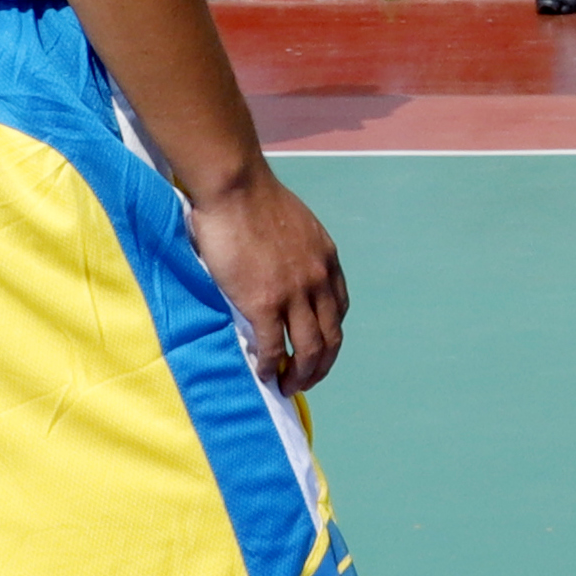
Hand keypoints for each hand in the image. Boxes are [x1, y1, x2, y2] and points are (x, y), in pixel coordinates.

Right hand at [192, 171, 349, 388]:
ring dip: (301, 375)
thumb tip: (285, 269)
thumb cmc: (255, 199)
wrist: (236, 188)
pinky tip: (264, 374)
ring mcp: (293, 294)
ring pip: (308, 350)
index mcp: (327, 261)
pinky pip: (273, 348)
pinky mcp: (264, 303)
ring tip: (288, 387)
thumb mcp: (298, 226)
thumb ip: (300, 252)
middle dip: (321, 366)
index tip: (317, 349)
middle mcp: (318, 281)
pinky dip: (271, 367)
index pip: (340, 310)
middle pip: (331, 338)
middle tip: (306, 381)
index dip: (330, 336)